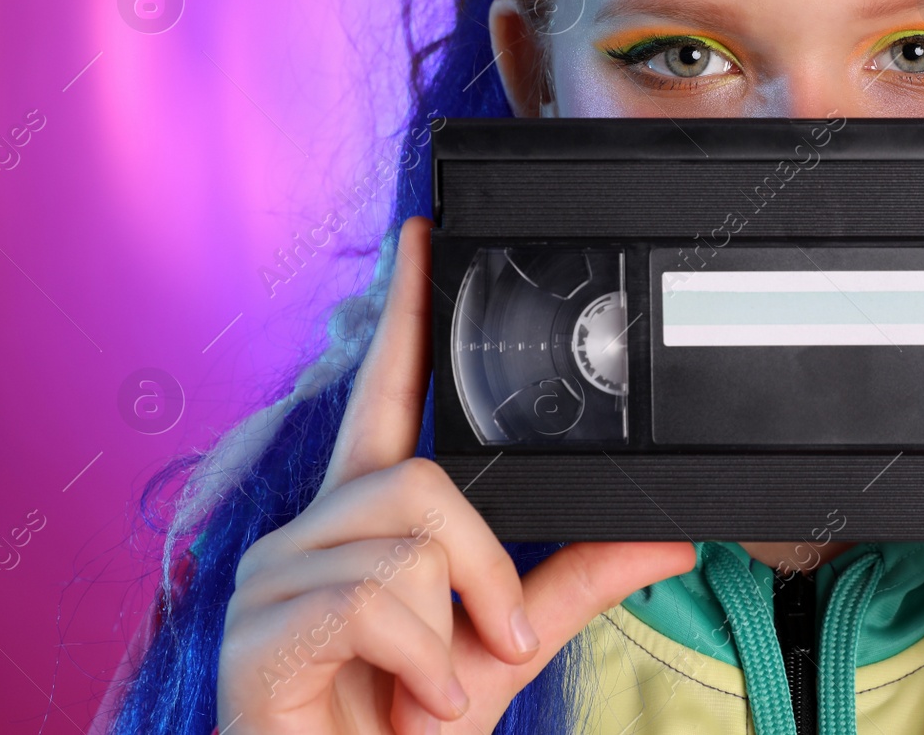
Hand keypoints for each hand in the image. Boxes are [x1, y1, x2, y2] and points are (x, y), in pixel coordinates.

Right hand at [216, 217, 695, 733]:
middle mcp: (308, 532)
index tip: (423, 237)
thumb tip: (668, 538)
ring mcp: (271, 579)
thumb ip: (578, 583)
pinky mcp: (254, 634)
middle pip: (417, 476)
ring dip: (457, 626)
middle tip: (496, 639)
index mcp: (362, 521)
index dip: (402, 314)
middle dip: (486, 566)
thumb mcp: (507, 646)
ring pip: (408, 541)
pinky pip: (373, 600)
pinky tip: (408, 703)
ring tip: (435, 685)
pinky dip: (423, 662)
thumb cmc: (408, 727)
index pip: (383, 396)